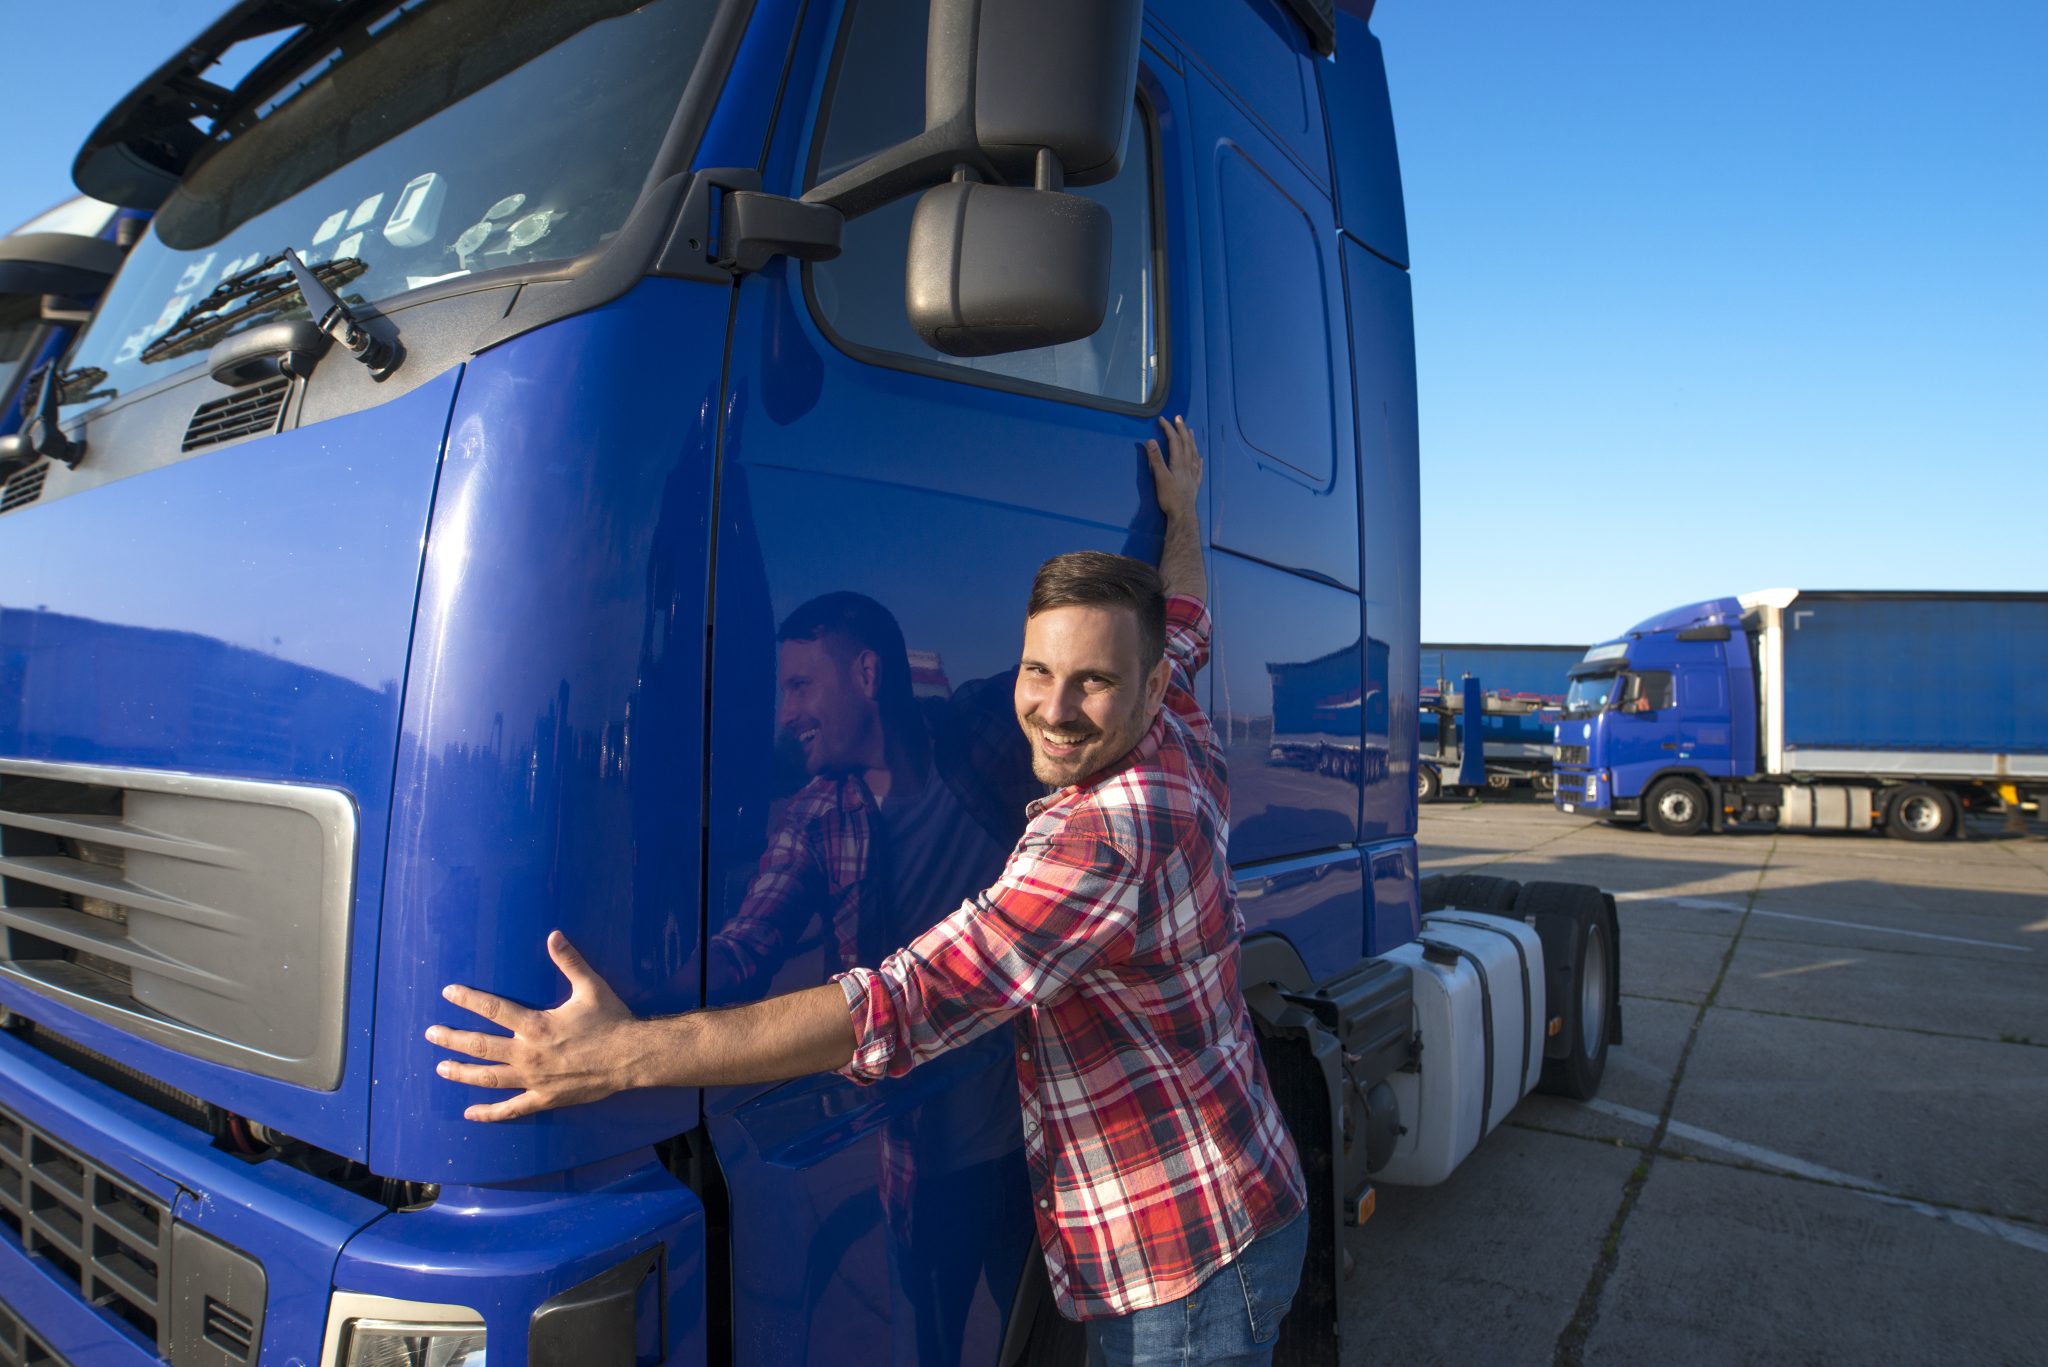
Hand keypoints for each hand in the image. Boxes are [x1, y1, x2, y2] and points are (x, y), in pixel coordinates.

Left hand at [427, 931, 641, 1121]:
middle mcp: (529, 1054)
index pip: (493, 1010)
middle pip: (480, 1047)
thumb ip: (569, 961)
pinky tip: (471, 1113)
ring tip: (441, 1068)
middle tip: (431, 1033)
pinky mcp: (545, 1098)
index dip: (468, 1000)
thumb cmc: (612, 1020)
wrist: (632, 1057)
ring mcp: (534, 1079)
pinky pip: (512, 1109)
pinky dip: (490, 1113)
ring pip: (488, 1078)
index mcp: (536, 1025)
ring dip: (462, 1073)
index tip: (448, 993)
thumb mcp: (591, 986)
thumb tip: (554, 935)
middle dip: (452, 1038)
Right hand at [1145, 414, 1202, 522]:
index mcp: (1178, 462)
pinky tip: (1200, 458)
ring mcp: (1193, 474)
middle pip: (1186, 443)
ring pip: (1194, 452)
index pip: (1174, 441)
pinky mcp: (1195, 483)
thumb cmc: (1170, 497)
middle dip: (1181, 430)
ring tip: (1191, 431)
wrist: (1183, 514)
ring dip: (1191, 440)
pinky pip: (1199, 467)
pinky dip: (1198, 459)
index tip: (1162, 419)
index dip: (1168, 429)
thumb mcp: (1160, 477)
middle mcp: (1188, 465)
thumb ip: (1155, 459)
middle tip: (1178, 418)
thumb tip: (1151, 441)